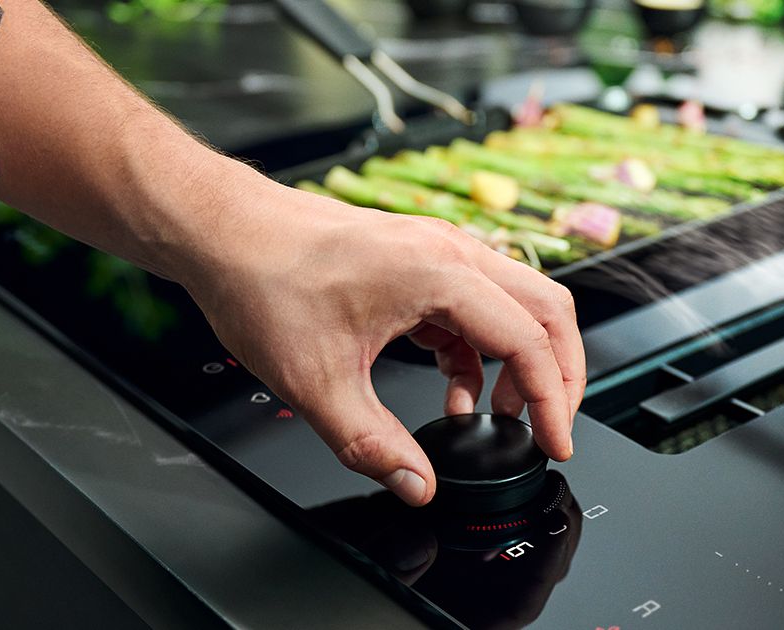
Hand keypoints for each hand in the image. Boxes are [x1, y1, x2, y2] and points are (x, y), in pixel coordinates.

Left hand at [173, 176, 584, 505]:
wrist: (224, 232)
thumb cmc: (263, 283)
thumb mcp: (317, 382)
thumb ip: (373, 444)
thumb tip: (417, 484)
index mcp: (439, 274)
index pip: (529, 341)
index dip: (552, 401)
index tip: (554, 444)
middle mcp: (450, 253)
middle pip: (545, 310)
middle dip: (558, 374)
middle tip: (549, 427)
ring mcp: (437, 252)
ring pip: (516, 304)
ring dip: (520, 362)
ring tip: (495, 417)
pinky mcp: (419, 262)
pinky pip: (475, 307)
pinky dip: (480, 352)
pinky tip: (454, 392)